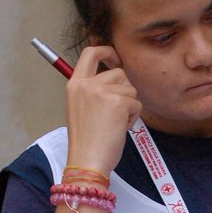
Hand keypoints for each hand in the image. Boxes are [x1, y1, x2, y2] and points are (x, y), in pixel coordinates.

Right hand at [65, 45, 141, 176]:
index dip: (107, 51)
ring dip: (129, 106)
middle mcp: (87, 84)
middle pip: (119, 72)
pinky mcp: (118, 102)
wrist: (88, 161)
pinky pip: (136, 103)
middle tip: (116, 112)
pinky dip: (133, 117)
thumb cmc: (87, 141)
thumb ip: (94, 90)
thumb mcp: (82, 108)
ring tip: (116, 123)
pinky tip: (120, 128)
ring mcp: (102, 92)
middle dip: (124, 91)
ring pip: (130, 89)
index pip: (90, 53)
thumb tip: (116, 76)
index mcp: (75, 84)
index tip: (116, 59)